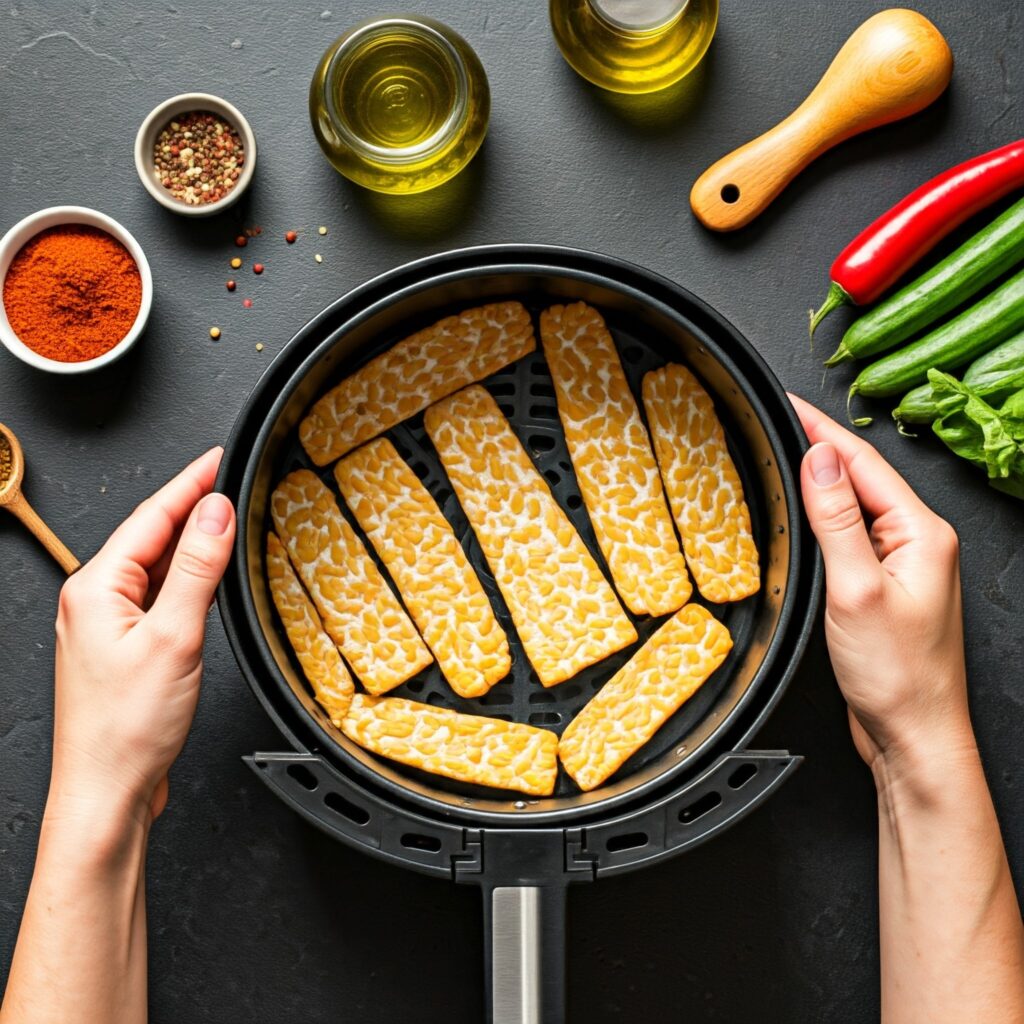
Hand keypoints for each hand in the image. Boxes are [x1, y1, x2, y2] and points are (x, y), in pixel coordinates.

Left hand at [49, 448, 234, 826]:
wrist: (107, 792)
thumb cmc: (126, 728)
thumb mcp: (173, 636)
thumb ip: (195, 569)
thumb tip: (216, 513)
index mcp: (95, 587)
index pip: (151, 516)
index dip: (190, 482)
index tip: (218, 457)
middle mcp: (95, 601)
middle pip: (151, 536)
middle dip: (192, 505)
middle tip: (230, 479)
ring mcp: (108, 626)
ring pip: (155, 566)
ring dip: (191, 542)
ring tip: (226, 520)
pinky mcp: (125, 649)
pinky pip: (159, 596)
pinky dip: (187, 579)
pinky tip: (207, 579)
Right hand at [789, 395, 971, 774]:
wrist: (914, 735)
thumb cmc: (898, 675)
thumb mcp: (856, 589)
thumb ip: (836, 519)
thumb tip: (820, 458)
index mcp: (922, 532)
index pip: (864, 463)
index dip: (821, 428)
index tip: (787, 403)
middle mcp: (918, 542)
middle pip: (861, 477)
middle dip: (819, 445)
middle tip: (775, 420)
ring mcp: (902, 565)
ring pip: (854, 506)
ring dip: (820, 481)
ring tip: (783, 455)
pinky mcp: (884, 587)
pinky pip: (850, 537)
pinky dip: (823, 519)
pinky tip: (802, 516)